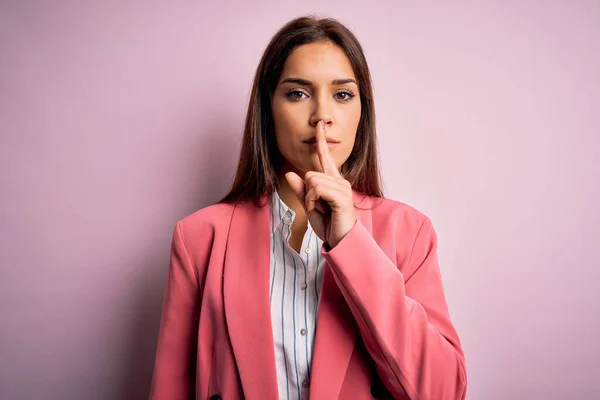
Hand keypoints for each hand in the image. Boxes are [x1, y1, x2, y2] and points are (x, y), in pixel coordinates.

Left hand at [285, 121, 355, 248]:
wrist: (340, 241)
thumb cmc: (328, 225)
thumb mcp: (309, 206)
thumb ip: (300, 190)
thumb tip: (289, 174)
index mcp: (333, 181)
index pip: (325, 157)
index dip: (321, 141)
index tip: (320, 126)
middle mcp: (340, 180)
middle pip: (310, 174)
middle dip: (307, 193)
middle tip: (317, 208)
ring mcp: (342, 187)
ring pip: (312, 180)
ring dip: (310, 198)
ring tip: (321, 210)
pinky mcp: (342, 196)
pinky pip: (317, 188)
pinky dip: (313, 200)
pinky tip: (322, 209)